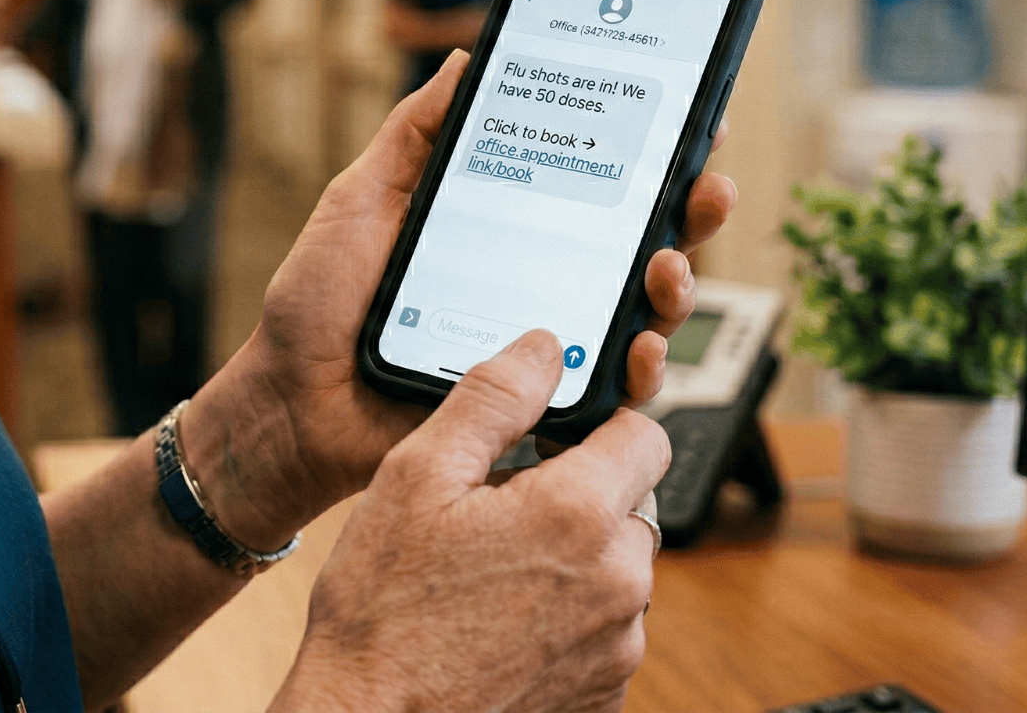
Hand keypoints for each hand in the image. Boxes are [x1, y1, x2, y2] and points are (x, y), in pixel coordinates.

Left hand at [183, 51, 735, 547]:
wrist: (292, 401)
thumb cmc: (320, 304)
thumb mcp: (362, 198)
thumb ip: (417, 134)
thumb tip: (466, 60)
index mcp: (507, 225)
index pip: (594, 182)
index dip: (649, 152)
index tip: (691, 115)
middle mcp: (540, 280)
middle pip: (639, 240)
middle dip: (691, 208)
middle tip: (707, 184)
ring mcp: (545, 344)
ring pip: (642, 312)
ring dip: (678, 282)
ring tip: (669, 264)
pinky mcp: (539, 404)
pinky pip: (610, 391)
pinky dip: (641, 369)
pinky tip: (641, 347)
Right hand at [271, 330, 666, 712]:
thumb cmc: (382, 613)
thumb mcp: (416, 476)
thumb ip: (492, 398)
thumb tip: (543, 348)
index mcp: (579, 513)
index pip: (645, 433)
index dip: (600, 426)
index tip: (554, 439)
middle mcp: (619, 581)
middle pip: (630, 503)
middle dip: (577, 497)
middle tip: (498, 515)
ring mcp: (618, 646)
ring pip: (617, 569)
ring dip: (573, 561)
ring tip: (490, 578)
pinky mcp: (607, 693)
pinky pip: (605, 631)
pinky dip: (567, 619)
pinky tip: (500, 623)